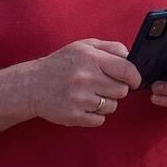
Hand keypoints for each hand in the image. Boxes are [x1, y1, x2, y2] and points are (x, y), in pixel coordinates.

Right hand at [21, 38, 139, 127]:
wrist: (32, 85)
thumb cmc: (62, 64)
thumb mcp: (84, 46)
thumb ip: (111, 48)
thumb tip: (131, 57)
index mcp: (90, 59)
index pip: (127, 70)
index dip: (135, 77)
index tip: (133, 80)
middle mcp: (85, 78)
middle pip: (122, 91)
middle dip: (116, 89)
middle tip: (102, 85)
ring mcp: (79, 99)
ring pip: (112, 106)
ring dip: (105, 102)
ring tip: (90, 94)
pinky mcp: (74, 116)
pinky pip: (99, 119)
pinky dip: (95, 115)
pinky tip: (83, 105)